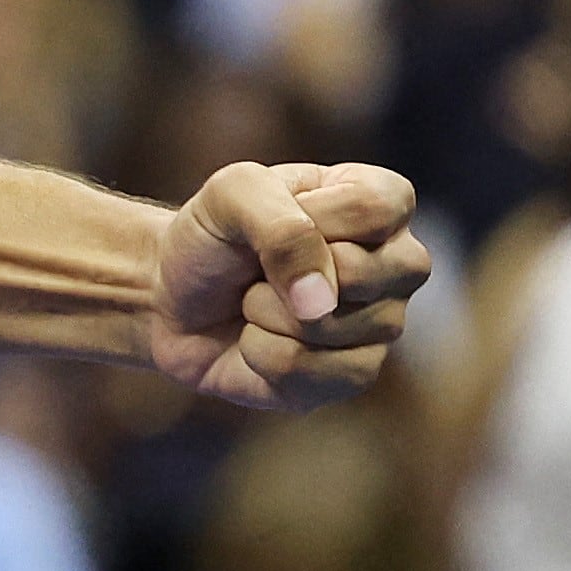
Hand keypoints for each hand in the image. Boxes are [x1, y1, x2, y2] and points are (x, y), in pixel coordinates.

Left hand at [148, 161, 425, 411]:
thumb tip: (322, 301)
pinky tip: (257, 339)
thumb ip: (281, 226)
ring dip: (266, 312)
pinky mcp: (354, 374)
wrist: (174, 297)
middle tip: (261, 266)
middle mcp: (396, 263)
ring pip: (333, 327)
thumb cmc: (212, 236)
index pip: (377, 208)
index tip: (273, 215)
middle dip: (287, 270)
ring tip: (256, 301)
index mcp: (381, 202)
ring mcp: (382, 323)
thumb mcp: (231, 195)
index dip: (312, 216)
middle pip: (370, 273)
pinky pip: (314, 373)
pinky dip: (263, 353)